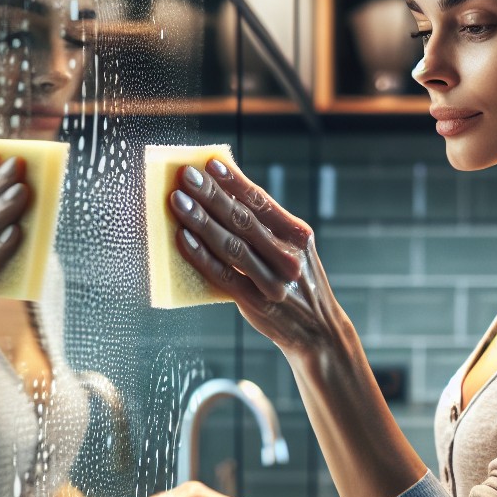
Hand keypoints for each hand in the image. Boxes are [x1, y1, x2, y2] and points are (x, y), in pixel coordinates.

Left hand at [169, 158, 349, 358]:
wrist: (318, 332)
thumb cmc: (296, 283)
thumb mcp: (294, 251)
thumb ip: (267, 227)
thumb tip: (225, 193)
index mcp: (298, 236)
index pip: (261, 202)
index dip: (234, 182)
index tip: (210, 164)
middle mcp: (288, 257)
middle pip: (243, 221)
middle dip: (212, 195)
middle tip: (186, 176)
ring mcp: (272, 281)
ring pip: (231, 246)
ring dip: (201, 221)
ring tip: (178, 201)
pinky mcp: (255, 303)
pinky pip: (222, 275)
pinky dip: (201, 255)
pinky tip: (183, 238)